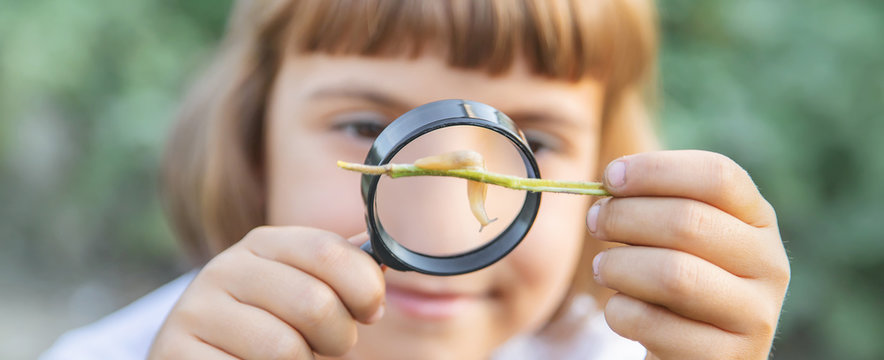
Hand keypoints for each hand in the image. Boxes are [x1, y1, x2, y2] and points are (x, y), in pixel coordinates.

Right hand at [148, 227, 384, 358]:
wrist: (196, 357)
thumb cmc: (266, 327)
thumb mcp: (299, 288)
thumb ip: (338, 271)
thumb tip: (388, 252)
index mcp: (262, 244)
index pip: (329, 252)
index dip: (365, 288)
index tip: (371, 312)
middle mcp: (224, 268)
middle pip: (315, 304)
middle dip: (338, 338)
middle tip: (329, 347)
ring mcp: (195, 311)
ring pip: (286, 349)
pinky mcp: (176, 351)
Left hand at [587, 151, 789, 359]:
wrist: (693, 353)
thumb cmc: (674, 279)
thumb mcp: (676, 236)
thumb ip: (654, 201)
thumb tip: (611, 178)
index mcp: (758, 220)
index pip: (717, 176)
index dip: (656, 170)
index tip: (610, 177)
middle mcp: (768, 265)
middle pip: (689, 221)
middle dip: (625, 217)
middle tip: (595, 222)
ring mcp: (754, 316)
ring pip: (673, 275)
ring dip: (620, 266)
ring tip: (603, 269)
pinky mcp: (725, 358)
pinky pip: (654, 324)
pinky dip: (621, 312)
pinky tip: (621, 310)